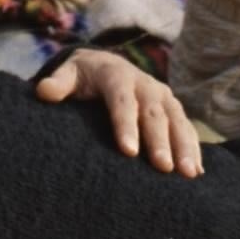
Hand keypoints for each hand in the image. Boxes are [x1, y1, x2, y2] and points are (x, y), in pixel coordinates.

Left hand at [35, 49, 202, 178]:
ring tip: (187, 173)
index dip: (125, 124)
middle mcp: (145, 85)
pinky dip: (193, 148)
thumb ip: (58, 83)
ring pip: (176, 121)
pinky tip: (196, 172)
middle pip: (154, 114)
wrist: (107, 64)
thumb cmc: (84, 76)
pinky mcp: (173, 108)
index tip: (128, 151)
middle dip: (160, 141)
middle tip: (163, 167)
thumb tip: (43, 92)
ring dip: (183, 146)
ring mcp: (162, 96)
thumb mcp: (70, 74)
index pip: (122, 101)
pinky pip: (186, 127)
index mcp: (118, 76)